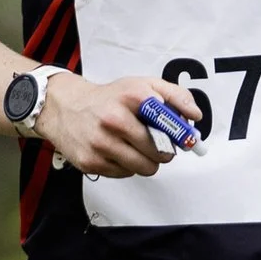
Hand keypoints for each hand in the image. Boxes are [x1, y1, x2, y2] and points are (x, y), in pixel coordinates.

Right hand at [36, 72, 203, 178]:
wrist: (65, 107)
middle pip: (160, 152)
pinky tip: (117, 151)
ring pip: (145, 168)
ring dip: (147, 161)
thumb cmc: (109, 99)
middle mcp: (114, 119)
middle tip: (157, 144)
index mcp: (132, 96)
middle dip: (164, 151)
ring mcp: (101, 142)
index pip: (169, 122)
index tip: (183, 139)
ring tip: (136, 148)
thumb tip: (195, 117)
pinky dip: (127, 166)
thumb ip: (174, 96)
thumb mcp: (142, 85)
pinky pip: (125, 174)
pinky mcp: (91, 162)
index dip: (180, 134)